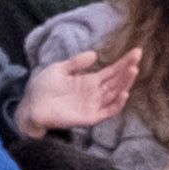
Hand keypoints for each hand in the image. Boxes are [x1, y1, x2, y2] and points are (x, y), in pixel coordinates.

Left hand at [21, 36, 144, 132]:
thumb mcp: (60, 69)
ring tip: (133, 69)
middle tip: (138, 57)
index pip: (112, 71)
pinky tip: (124, 93)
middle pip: (117, 81)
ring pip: (115, 94)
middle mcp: (94, 93)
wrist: (31, 106)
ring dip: (125, 83)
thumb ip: (77, 62)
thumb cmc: (43, 88)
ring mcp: (93, 105)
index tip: (136, 52)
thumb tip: (95, 54)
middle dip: (128, 69)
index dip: (124, 62)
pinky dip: (117, 104)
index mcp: (89, 81)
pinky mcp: (89, 117)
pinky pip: (107, 111)